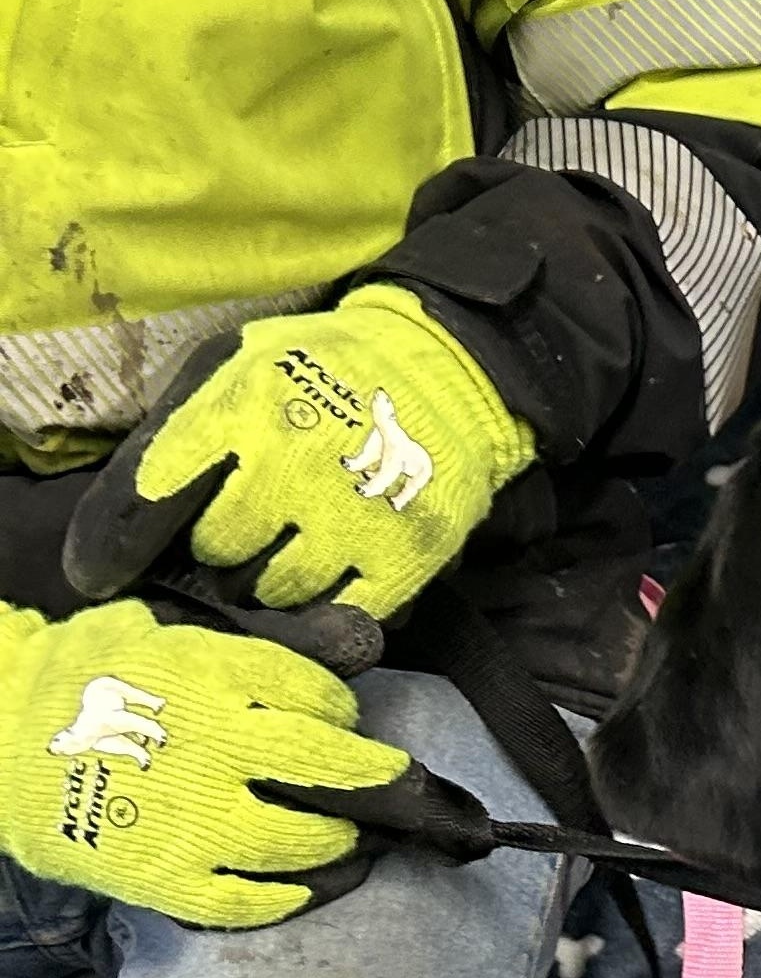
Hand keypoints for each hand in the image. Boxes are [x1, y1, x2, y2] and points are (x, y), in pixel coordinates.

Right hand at [0, 602, 410, 929]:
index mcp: (205, 678)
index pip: (316, 695)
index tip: (340, 720)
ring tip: (342, 834)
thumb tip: (365, 640)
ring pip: (302, 840)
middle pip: (327, 770)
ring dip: (337, 840)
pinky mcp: (167, 880)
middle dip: (378, 781)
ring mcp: (188, 822)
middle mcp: (207, 750)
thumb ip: (269, 641)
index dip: (340, 710)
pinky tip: (304, 884)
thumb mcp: (169, 632)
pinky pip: (252, 903)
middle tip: (397, 787)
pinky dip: (291, 897)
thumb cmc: (89, 677)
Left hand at [62, 287, 535, 621]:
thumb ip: (181, 428)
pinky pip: (338, 613)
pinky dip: (324, 605)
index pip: (148, 496)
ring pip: (273, 592)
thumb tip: (126, 514)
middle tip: (233, 541)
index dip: (112, 546)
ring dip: (267, 583)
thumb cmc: (322, 368)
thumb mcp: (235, 364)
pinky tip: (325, 575)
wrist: (446, 374)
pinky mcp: (401, 558)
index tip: (97, 574)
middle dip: (214, 552)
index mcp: (239, 410)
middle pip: (214, 552)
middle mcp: (290, 468)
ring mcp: (350, 519)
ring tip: (281, 555)